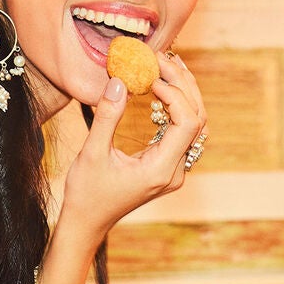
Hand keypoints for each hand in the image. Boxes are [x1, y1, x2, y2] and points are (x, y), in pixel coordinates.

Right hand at [59, 51, 206, 248]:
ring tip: (167, 68)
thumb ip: (107, 116)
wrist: (86, 223)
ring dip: (184, 94)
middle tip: (162, 61)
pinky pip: (184, 133)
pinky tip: (161, 91)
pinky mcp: (167, 167)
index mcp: (160, 170)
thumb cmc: (86, 194)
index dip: (175, 94)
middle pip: (198, 120)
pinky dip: (177, 108)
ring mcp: (173, 171)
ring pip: (195, 125)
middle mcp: (174, 172)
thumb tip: (119, 80)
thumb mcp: (91, 153)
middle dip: (183, 86)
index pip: (187, 123)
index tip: (152, 76)